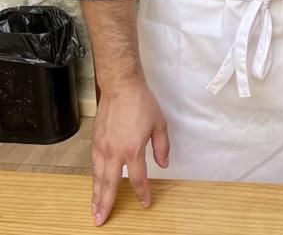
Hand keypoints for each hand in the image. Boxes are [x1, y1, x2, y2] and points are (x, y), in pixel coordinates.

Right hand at [91, 80, 169, 225]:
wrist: (121, 86)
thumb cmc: (141, 103)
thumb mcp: (159, 124)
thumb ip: (162, 147)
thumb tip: (163, 164)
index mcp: (133, 150)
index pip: (137, 179)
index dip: (142, 193)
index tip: (145, 203)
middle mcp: (115, 152)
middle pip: (110, 185)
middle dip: (106, 204)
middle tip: (100, 221)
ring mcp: (102, 147)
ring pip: (98, 177)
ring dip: (96, 195)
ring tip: (94, 210)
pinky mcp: (95, 141)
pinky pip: (94, 165)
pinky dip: (94, 178)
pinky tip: (95, 184)